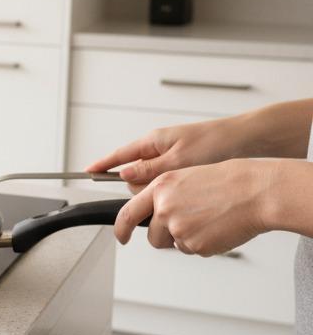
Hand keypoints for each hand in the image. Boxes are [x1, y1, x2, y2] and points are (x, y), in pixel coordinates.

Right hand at [86, 118, 244, 191]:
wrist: (248, 141)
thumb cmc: (217, 144)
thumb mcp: (179, 159)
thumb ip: (149, 169)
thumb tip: (124, 175)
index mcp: (154, 141)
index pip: (120, 155)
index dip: (103, 165)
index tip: (87, 173)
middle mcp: (158, 150)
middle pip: (134, 175)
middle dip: (141, 187)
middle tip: (161, 190)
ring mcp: (170, 159)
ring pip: (150, 182)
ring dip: (159, 191)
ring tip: (182, 189)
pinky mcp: (182, 168)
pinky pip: (164, 183)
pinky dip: (170, 191)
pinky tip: (185, 193)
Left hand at [113, 159, 278, 254]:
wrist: (257, 192)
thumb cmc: (230, 182)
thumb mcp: (187, 177)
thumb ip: (165, 196)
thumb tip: (154, 213)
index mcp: (161, 188)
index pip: (128, 213)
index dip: (121, 228)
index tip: (121, 236)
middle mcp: (164, 208)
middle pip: (153, 237)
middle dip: (165, 237)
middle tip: (189, 226)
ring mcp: (178, 228)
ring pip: (174, 244)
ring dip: (187, 239)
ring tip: (209, 220)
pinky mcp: (194, 245)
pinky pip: (194, 250)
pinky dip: (205, 243)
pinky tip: (218, 227)